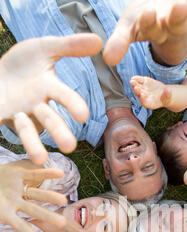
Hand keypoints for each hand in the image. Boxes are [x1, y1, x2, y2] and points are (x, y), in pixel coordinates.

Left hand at [0, 34, 101, 163]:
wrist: (1, 70)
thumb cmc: (26, 62)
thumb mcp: (46, 48)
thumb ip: (71, 46)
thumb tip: (99, 41)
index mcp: (49, 88)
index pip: (65, 97)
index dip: (73, 105)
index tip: (84, 116)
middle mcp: (36, 105)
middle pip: (50, 120)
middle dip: (58, 132)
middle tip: (69, 147)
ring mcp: (18, 112)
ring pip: (27, 131)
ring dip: (33, 144)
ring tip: (39, 159)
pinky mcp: (0, 114)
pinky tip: (0, 131)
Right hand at [0, 163, 66, 231]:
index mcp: (6, 214)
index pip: (20, 226)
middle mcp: (15, 203)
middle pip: (34, 210)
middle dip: (47, 216)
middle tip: (62, 224)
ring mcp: (18, 188)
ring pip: (37, 193)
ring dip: (50, 196)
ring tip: (63, 201)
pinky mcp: (18, 173)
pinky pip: (34, 173)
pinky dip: (46, 173)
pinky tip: (60, 173)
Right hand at [103, 0, 186, 65]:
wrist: (160, 9)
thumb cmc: (142, 20)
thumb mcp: (128, 29)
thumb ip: (119, 43)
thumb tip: (108, 60)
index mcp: (153, 30)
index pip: (150, 28)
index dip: (149, 22)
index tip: (148, 13)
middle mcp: (171, 23)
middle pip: (175, 22)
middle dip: (177, 16)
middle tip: (180, 8)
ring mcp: (183, 11)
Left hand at [130, 75, 171, 109]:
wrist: (164, 92)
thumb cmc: (166, 98)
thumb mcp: (168, 98)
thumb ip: (167, 94)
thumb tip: (168, 90)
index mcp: (149, 103)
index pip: (144, 102)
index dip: (143, 99)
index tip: (142, 95)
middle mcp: (144, 97)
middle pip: (139, 95)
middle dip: (137, 91)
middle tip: (136, 88)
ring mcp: (143, 89)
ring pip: (136, 87)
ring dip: (134, 84)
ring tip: (132, 81)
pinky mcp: (144, 82)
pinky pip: (138, 80)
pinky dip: (136, 79)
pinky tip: (134, 78)